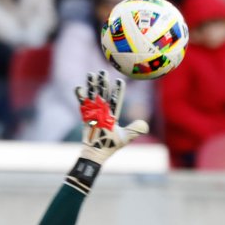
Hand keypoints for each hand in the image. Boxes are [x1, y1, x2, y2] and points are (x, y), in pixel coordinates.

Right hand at [66, 70, 148, 192]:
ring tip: (91, 74)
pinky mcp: (85, 117)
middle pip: (103, 94)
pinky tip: (78, 87)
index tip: (120, 80)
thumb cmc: (110, 146)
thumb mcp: (126, 138)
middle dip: (103, 83)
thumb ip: (135, 130)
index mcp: (112, 115)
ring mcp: (93, 114)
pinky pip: (82, 105)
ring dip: (92, 85)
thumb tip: (145, 124)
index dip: (118, 91)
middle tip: (103, 71)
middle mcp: (102, 112)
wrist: (96, 153)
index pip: (116, 100)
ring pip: (92, 96)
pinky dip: (80, 96)